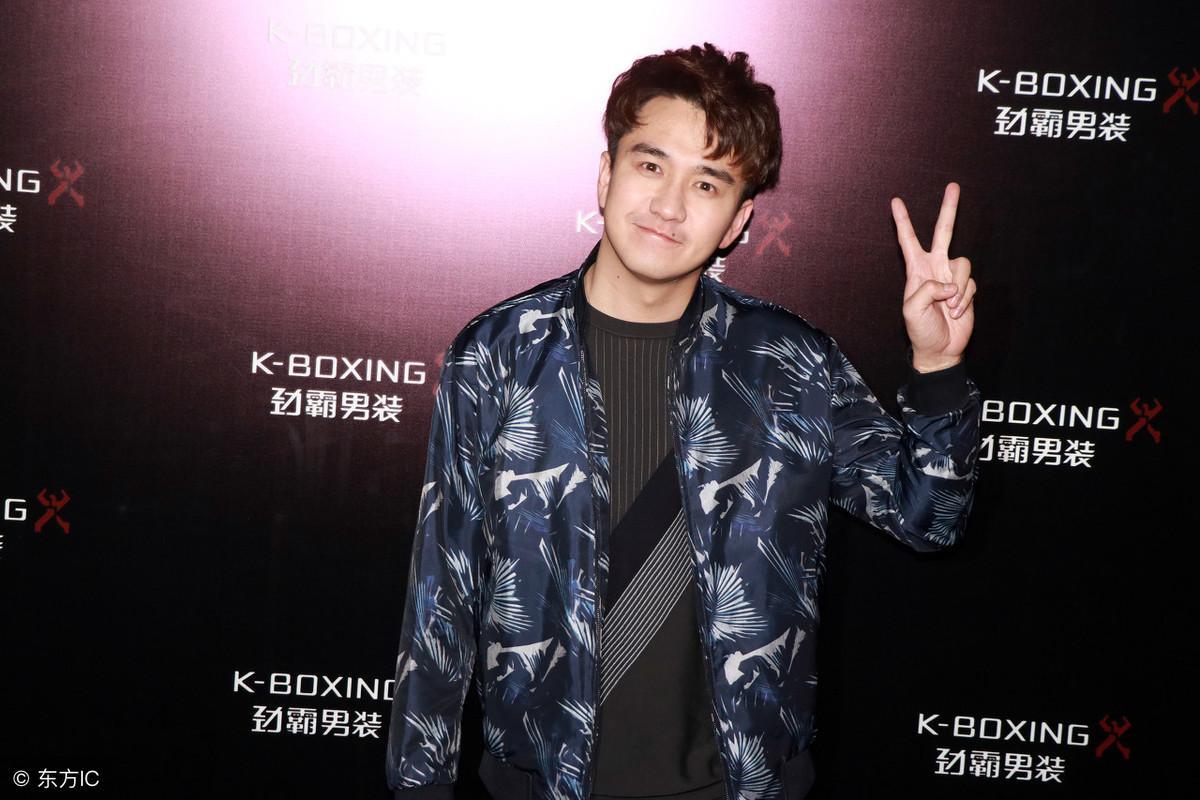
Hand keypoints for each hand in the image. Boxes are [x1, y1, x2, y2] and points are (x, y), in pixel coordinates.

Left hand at [891, 182, 975, 371]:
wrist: (940, 348)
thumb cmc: (920, 330)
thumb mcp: (912, 310)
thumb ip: (927, 291)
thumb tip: (949, 283)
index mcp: (916, 270)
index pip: (908, 240)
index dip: (903, 221)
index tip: (895, 201)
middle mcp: (935, 268)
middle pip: (944, 232)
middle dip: (949, 209)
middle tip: (953, 186)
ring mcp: (952, 277)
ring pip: (963, 264)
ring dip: (958, 289)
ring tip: (950, 309)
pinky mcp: (967, 288)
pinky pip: (971, 284)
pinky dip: (966, 299)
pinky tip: (957, 312)